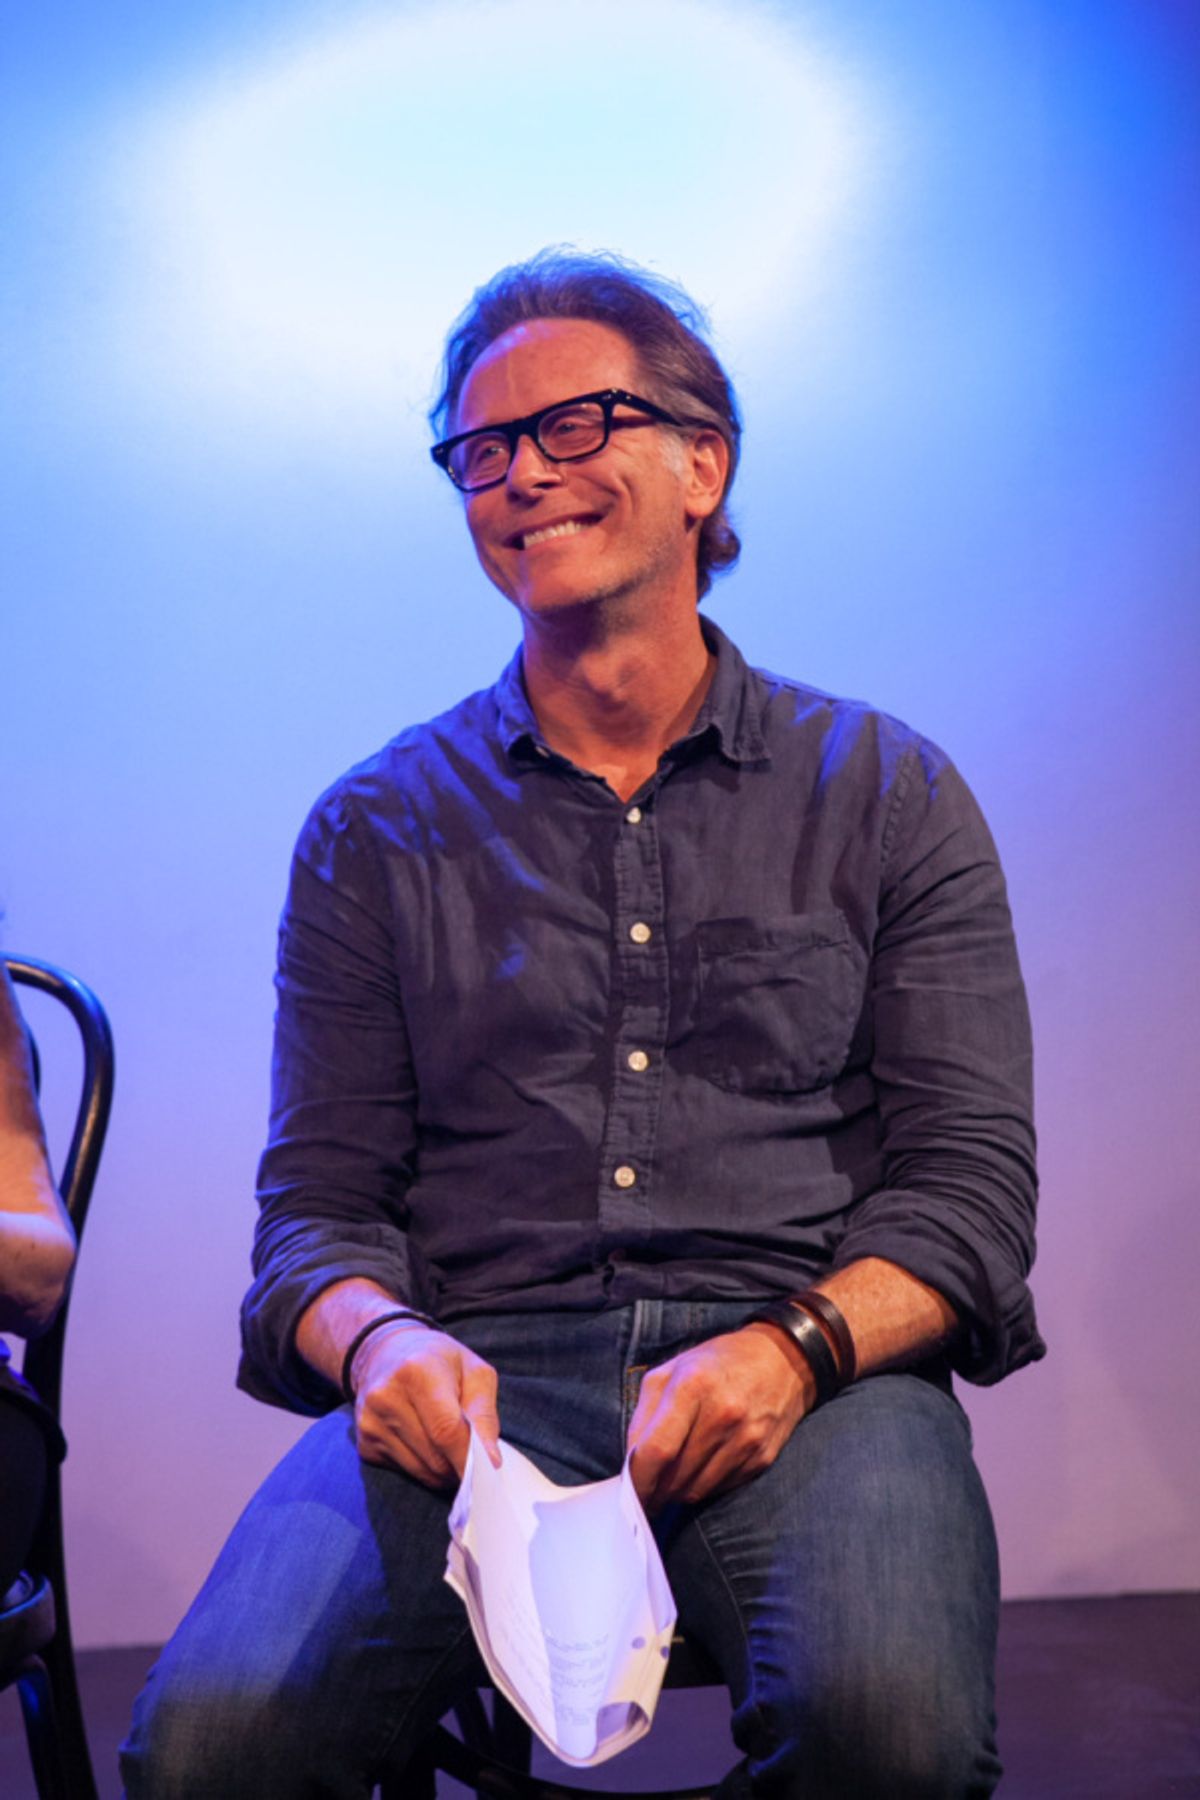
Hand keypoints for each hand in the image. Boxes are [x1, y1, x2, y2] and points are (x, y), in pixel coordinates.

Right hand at [350, 1322, 500, 1488]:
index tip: (489, 1472)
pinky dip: (424, 1466)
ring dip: (444, 1469)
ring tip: (449, 1444)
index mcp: (416, 1371)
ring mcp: (370, 1424)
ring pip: (422, 1472)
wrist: (384, 1353)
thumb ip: (484, 1413)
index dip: (469, 1457)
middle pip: (436, 1457)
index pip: (446, 1430)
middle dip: (460, 1464)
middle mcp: (386, 1398)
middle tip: (473, 1453)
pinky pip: (406, 1473)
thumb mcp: (473, 1371)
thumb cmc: (438, 1360)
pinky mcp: (364, 1445)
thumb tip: (490, 1461)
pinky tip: (424, 1440)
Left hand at [626, 1323, 814, 1511]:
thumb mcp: (672, 1370)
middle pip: (675, 1476)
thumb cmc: (718, 1363)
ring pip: (697, 1489)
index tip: (627, 1493)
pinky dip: (703, 1485)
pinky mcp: (762, 1458)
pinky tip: (701, 1467)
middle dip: (655, 1488)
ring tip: (672, 1476)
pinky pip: (720, 1489)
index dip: (638, 1480)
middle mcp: (723, 1415)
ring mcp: (746, 1439)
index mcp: (693, 1386)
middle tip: (647, 1486)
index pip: (657, 1450)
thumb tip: (631, 1461)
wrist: (783, 1361)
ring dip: (677, 1491)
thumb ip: (645, 1414)